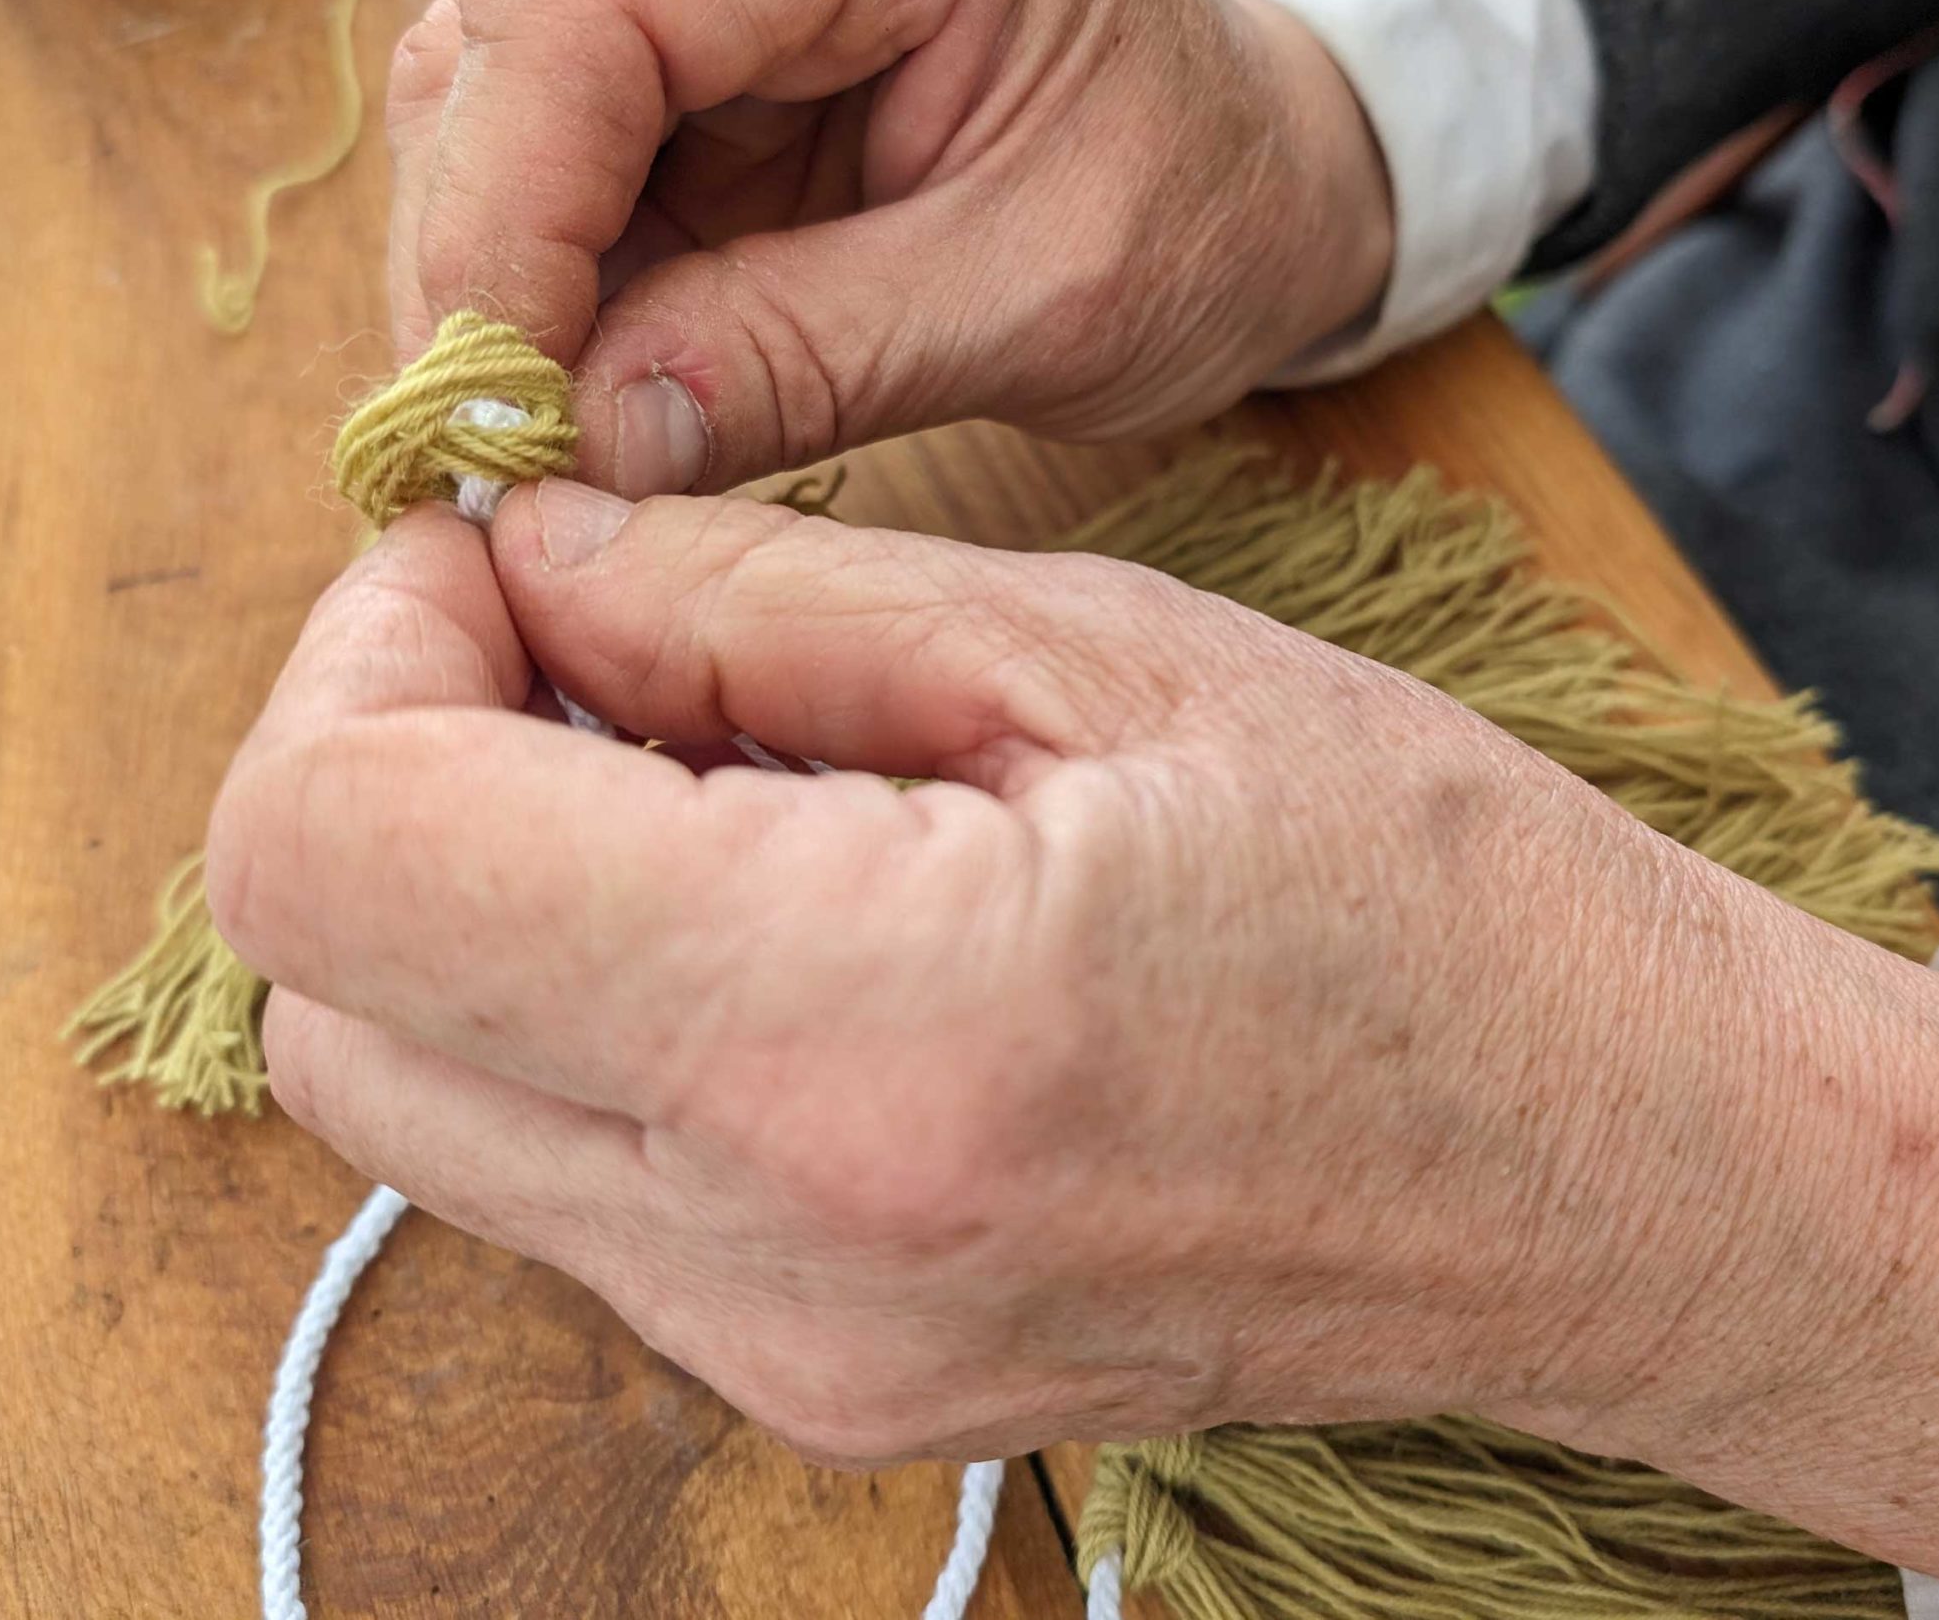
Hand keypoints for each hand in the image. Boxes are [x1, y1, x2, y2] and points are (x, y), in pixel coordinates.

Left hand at [209, 489, 1938, 1616]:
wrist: (1614, 1180)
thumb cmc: (1429, 892)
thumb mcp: (1110, 652)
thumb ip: (754, 603)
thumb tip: (525, 557)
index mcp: (846, 1030)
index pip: (340, 855)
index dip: (364, 651)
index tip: (501, 553)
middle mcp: (766, 1253)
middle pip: (323, 1000)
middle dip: (392, 765)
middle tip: (585, 638)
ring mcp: (779, 1356)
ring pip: (418, 1099)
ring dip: (481, 891)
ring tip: (709, 764)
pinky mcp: (815, 1384)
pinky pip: (565, 1177)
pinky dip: (587, 1006)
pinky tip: (773, 900)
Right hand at [382, 0, 1391, 498]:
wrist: (1270, 169)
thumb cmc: (1208, 211)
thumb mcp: (1040, 305)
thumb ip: (805, 360)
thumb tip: (574, 446)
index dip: (500, 209)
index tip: (486, 408)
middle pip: (524, 25)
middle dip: (483, 257)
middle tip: (487, 459)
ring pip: (516, 79)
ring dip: (503, 273)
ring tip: (536, 442)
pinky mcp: (716, 6)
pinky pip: (575, 131)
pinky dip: (560, 270)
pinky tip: (583, 387)